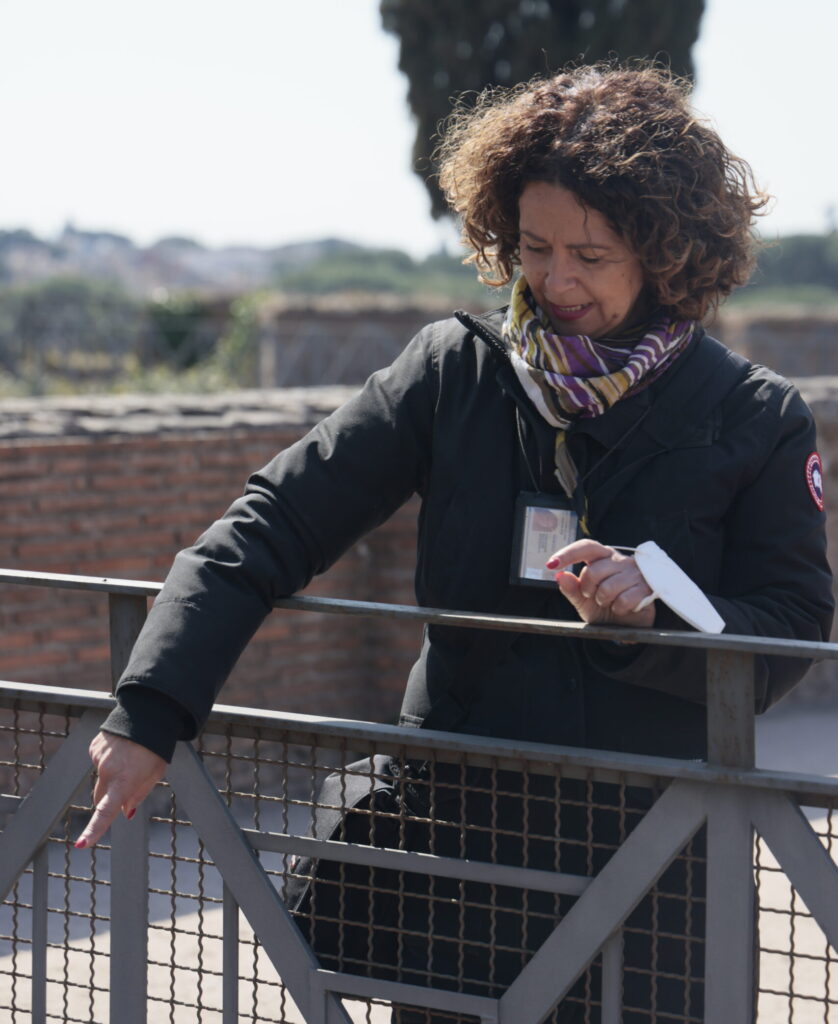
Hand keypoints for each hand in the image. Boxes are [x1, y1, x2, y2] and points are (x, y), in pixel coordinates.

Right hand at [76, 732, 166, 848]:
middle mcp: (107, 772)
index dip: (94, 830)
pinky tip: (120, 748)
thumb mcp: (155, 774)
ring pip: (100, 778)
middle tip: (127, 784)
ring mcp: (98, 759)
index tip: (82, 844)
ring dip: (111, 775)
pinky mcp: (93, 748)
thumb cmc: (156, 748)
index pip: (105, 812)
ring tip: (129, 757)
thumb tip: (125, 812)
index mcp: (124, 782)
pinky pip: (98, 761)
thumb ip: (138, 794)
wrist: (147, 714)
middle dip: (109, 798)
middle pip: (100, 798)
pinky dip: (107, 759)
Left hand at [546, 538, 654, 627]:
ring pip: (609, 587)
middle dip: (588, 590)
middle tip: (594, 597)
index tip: (551, 564)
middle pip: (593, 570)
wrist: (628, 625)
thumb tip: (560, 576)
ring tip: (610, 603)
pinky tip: (623, 608)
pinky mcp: (647, 587)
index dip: (568, 554)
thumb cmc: (605, 608)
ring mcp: (635, 572)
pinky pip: (625, 599)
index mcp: (602, 558)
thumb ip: (571, 589)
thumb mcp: (583, 601)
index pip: (586, 547)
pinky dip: (619, 608)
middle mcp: (619, 560)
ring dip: (604, 601)